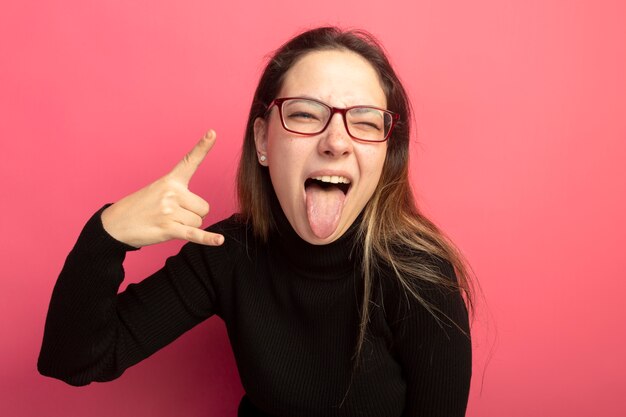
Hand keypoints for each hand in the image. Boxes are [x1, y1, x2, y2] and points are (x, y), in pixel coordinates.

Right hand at [101, 130, 223, 247]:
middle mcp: (171, 193)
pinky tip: (219, 241)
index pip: (189, 161)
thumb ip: (180, 195)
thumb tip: (202, 212)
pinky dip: (207, 239)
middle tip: (172, 215)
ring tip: (166, 223)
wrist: (114, 225)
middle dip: (193, 214)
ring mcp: (169, 210)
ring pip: (199, 222)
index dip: (203, 147)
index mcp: (170, 180)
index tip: (213, 132)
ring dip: (187, 227)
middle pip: (204, 208)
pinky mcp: (168, 229)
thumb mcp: (157, 191)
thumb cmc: (139, 208)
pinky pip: (194, 234)